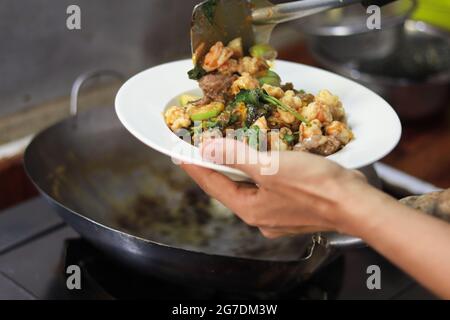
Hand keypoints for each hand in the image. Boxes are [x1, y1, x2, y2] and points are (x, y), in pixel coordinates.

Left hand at [181, 138, 385, 237]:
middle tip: (202, 147)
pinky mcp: (292, 205)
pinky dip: (260, 170)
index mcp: (249, 209)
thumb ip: (236, 157)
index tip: (180, 153)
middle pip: (229, 186)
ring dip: (238, 166)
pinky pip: (267, 185)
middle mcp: (260, 215)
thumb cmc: (314, 186)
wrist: (355, 202)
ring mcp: (277, 212)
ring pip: (250, 185)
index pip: (213, 185)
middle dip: (216, 166)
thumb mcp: (270, 168)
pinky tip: (262, 157)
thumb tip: (207, 150)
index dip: (196, 167)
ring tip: (227, 148)